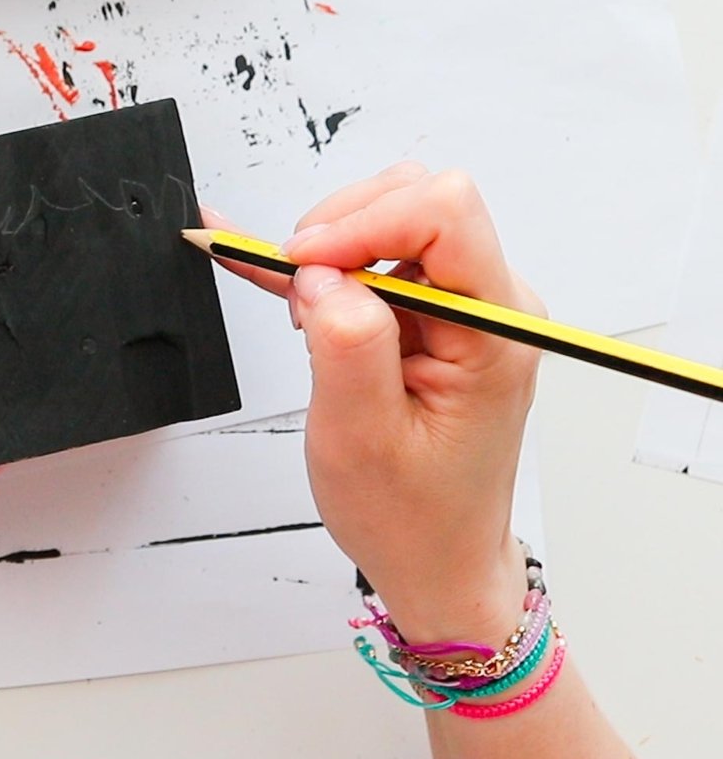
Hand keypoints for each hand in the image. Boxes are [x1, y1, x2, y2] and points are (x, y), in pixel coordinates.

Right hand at [209, 162, 542, 642]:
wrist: (436, 559)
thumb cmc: (411, 516)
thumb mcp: (361, 439)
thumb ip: (345, 344)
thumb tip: (320, 274)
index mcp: (493, 331)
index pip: (444, 214)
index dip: (362, 223)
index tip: (299, 264)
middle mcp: (490, 305)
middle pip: (415, 200)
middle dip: (340, 231)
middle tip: (294, 292)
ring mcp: (463, 307)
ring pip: (390, 220)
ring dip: (330, 251)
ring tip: (299, 311)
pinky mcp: (433, 315)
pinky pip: (376, 259)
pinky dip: (319, 264)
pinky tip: (264, 266)